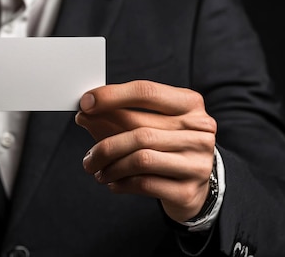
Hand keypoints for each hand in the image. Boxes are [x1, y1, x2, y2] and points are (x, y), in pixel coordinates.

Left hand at [75, 80, 216, 221]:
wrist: (197, 183)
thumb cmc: (168, 145)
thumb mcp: (151, 123)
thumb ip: (119, 116)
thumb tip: (85, 114)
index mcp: (190, 104)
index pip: (146, 92)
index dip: (111, 96)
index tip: (85, 104)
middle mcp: (199, 131)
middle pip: (139, 130)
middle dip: (104, 142)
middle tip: (88, 155)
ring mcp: (197, 162)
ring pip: (140, 159)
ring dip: (110, 166)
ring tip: (97, 170)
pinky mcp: (188, 190)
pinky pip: (144, 184)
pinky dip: (120, 183)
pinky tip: (112, 182)